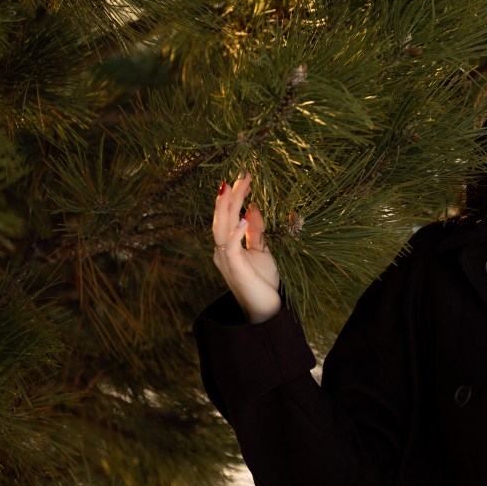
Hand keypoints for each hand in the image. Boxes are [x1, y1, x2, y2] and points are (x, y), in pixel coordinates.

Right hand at [212, 173, 280, 323]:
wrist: (265, 310)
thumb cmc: (262, 282)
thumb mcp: (261, 251)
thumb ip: (256, 231)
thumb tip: (253, 207)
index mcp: (227, 245)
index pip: (227, 215)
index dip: (235, 196)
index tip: (245, 177)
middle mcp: (221, 250)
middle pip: (222, 217)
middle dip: (232, 195)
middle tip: (242, 174)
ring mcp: (226, 259)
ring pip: (221, 227)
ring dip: (229, 207)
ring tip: (234, 187)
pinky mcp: (234, 269)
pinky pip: (230, 247)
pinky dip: (235, 232)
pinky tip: (242, 218)